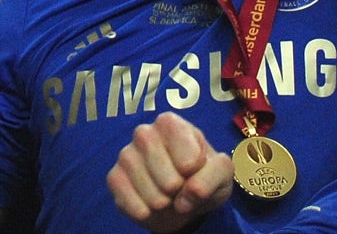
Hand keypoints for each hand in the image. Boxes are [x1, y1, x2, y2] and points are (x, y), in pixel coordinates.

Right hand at [106, 113, 232, 230]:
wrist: (183, 195)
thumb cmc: (202, 175)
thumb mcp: (221, 173)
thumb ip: (212, 177)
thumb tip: (189, 192)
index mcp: (170, 124)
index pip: (188, 158)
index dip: (195, 172)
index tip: (195, 168)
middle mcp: (143, 133)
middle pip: (168, 180)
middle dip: (180, 192)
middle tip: (180, 186)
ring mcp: (126, 155)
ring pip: (151, 194)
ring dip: (165, 204)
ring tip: (167, 195)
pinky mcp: (114, 177)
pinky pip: (130, 203)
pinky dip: (146, 212)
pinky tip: (150, 205)